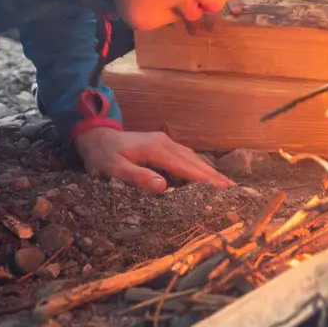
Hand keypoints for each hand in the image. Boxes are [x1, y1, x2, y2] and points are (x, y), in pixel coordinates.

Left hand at [75, 126, 233, 194]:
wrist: (93, 135)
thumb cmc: (102, 156)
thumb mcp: (114, 170)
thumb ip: (138, 177)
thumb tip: (163, 186)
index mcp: (156, 149)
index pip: (187, 167)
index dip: (206, 180)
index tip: (223, 190)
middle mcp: (165, 143)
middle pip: (195, 161)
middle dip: (214, 176)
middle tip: (233, 191)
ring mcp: (165, 142)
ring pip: (192, 158)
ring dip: (208, 172)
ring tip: (224, 186)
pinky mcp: (162, 145)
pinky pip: (185, 157)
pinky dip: (198, 167)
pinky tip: (204, 176)